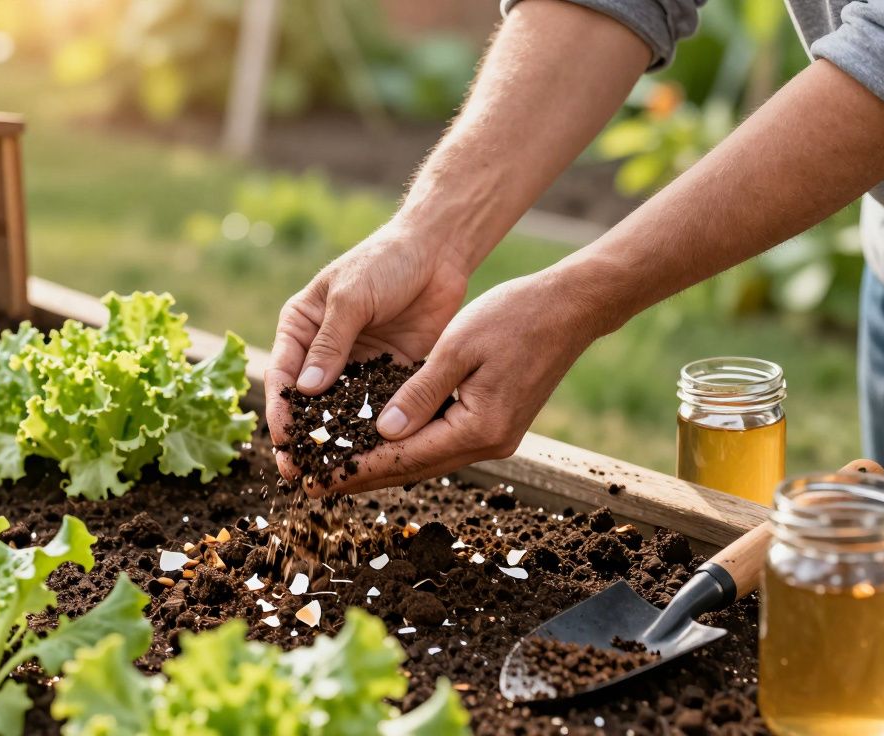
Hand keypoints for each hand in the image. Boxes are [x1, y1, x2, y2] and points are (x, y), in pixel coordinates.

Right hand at [265, 221, 469, 481]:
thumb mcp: (351, 297)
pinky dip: (372, 431)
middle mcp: (322, 350)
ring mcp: (355, 364)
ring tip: (333, 475)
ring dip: (336, 441)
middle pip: (307, 402)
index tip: (283, 442)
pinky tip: (372, 457)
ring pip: (340, 411)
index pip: (282, 375)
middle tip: (299, 474)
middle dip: (303, 437)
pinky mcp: (388, 372)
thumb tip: (305, 391)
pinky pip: (375, 407)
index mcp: (301, 327)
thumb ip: (331, 343)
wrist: (437, 251)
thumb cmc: (384, 261)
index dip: (280, 411)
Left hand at [305, 270, 599, 496]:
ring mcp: (496, 438)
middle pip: (414, 468)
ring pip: (427, 460)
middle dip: (362, 476)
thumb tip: (383, 432)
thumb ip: (418, 393)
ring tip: (338, 469)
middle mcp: (489, 444)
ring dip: (383, 466)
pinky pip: (443, 445)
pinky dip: (409, 448)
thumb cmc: (514, 317)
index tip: (318, 478)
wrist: (569, 309)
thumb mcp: (456, 348)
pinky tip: (381, 445)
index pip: (405, 456)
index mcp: (478, 427)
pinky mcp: (497, 426)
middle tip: (314, 483)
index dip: (357, 468)